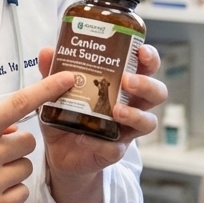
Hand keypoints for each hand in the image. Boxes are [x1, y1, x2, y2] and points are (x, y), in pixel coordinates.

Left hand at [37, 44, 166, 202]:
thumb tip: (47, 51)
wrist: (59, 151)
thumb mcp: (56, 91)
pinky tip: (97, 140)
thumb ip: (52, 71)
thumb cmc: (66, 114)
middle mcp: (130, 104)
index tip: (141, 51)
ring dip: (136, 114)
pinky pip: (120, 147)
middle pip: (156, 92)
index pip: (144, 67)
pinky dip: (110, 144)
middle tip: (127, 80)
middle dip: (146, 84)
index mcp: (120, 84)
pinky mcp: (115, 150)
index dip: (149, 58)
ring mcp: (126, 129)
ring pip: (148, 121)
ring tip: (117, 110)